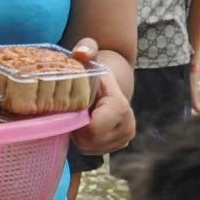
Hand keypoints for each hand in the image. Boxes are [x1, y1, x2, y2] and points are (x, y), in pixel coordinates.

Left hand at [67, 41, 134, 155]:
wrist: (110, 84)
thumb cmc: (95, 71)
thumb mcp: (89, 56)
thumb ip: (86, 49)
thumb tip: (81, 53)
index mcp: (119, 107)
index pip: (93, 130)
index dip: (77, 123)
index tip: (72, 110)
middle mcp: (127, 125)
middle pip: (90, 142)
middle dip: (77, 130)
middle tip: (74, 113)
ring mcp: (125, 138)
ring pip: (90, 148)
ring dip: (80, 136)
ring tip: (81, 117)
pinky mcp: (120, 145)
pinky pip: (93, 151)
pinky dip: (86, 141)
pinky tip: (86, 125)